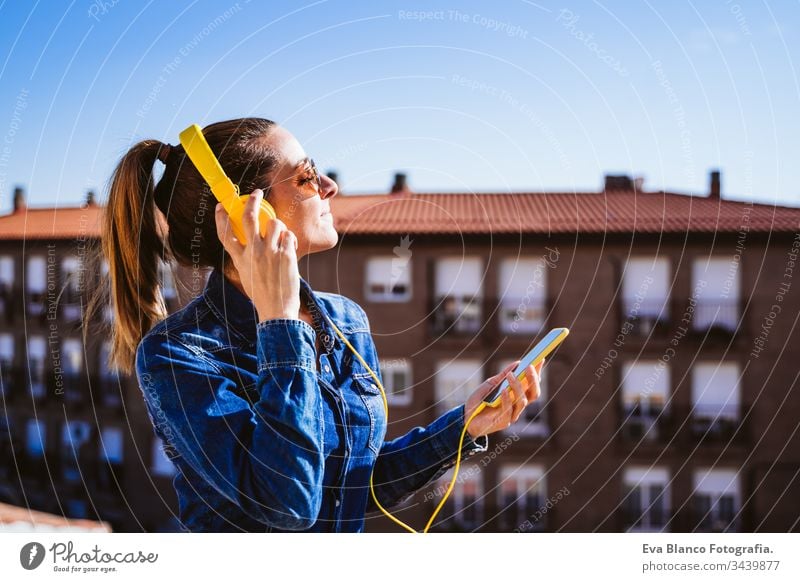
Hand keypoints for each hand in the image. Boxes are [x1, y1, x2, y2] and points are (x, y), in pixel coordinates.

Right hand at [214, 189, 300, 321]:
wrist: (277, 310)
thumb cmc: (263, 294)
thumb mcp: (246, 275)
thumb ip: (246, 257)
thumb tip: (250, 241)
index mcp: (239, 259)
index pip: (225, 233)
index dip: (220, 217)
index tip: (220, 205)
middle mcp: (253, 253)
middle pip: (249, 217)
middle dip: (253, 200)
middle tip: (257, 193)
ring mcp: (270, 253)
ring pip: (274, 223)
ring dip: (279, 226)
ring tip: (281, 238)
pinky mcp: (286, 255)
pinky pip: (289, 236)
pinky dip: (291, 240)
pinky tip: (290, 250)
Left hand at [463, 359, 544, 439]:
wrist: (465, 416)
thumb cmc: (479, 400)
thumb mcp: (491, 384)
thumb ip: (503, 375)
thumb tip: (518, 363)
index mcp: (517, 396)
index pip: (532, 385)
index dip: (537, 373)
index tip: (540, 359)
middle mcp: (517, 406)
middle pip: (533, 394)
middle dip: (533, 380)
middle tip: (529, 366)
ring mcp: (512, 415)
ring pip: (522, 401)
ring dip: (518, 386)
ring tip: (511, 375)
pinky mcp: (503, 422)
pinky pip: (508, 411)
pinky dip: (507, 399)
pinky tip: (504, 390)